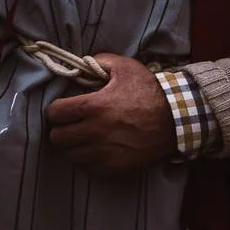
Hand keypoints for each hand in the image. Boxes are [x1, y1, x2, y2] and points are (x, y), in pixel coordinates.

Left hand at [46, 54, 175, 171]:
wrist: (175, 120)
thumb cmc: (149, 92)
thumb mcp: (126, 68)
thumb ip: (100, 61)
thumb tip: (83, 63)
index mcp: (93, 106)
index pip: (54, 113)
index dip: (56, 110)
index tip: (64, 109)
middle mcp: (94, 131)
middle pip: (57, 138)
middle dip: (61, 129)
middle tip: (71, 124)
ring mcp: (103, 152)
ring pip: (69, 155)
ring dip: (73, 146)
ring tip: (83, 138)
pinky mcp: (113, 167)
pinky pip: (87, 168)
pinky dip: (87, 160)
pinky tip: (96, 150)